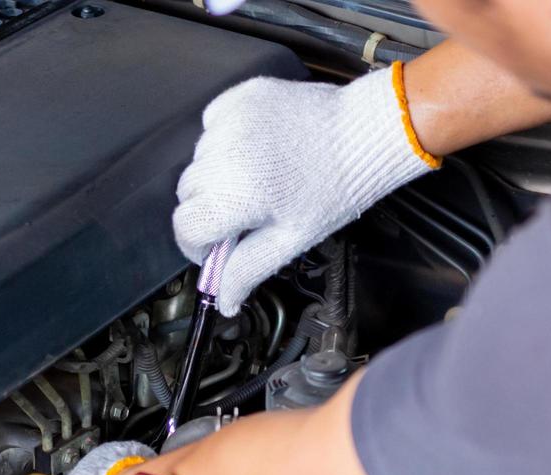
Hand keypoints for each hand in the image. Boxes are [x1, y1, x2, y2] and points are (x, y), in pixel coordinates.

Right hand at [174, 67, 434, 316]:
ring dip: (218, 174)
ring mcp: (230, 120)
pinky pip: (212, 124)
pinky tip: (258, 148)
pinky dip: (226, 140)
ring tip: (260, 177)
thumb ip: (249, 270)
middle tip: (247, 214)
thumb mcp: (291, 239)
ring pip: (198, 159)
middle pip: (189, 193)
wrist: (364, 134)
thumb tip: (224, 302)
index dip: (198, 245)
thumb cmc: (335, 190)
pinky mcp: (239, 96)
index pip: (186, 226)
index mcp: (236, 195)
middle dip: (210, 210)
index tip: (216, 249)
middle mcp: (224, 154)